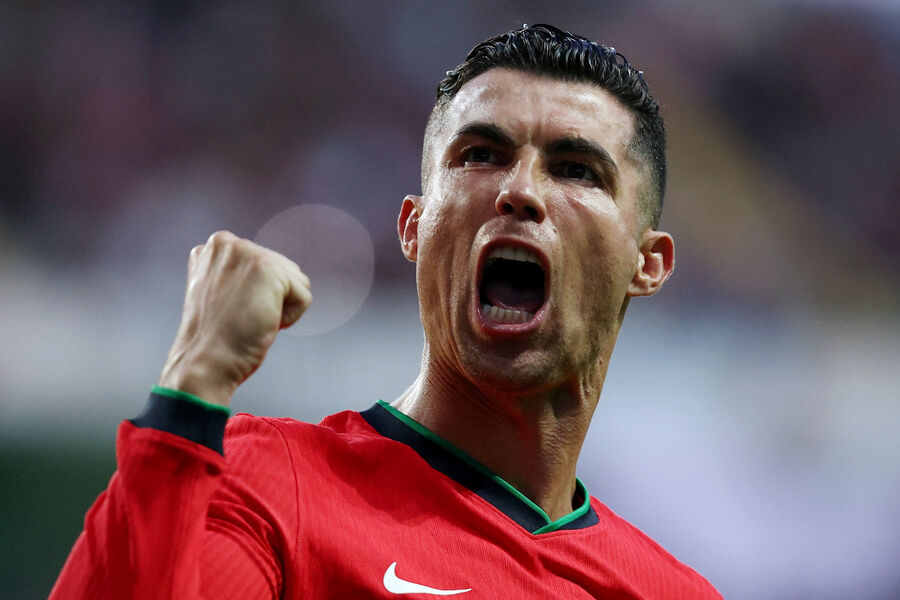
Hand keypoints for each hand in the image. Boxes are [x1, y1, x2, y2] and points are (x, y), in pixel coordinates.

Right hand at [158, 231, 311, 407]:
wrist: (205, 362)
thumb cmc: (215, 338)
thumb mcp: (220, 292)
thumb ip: (237, 272)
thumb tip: (266, 274)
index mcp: (215, 247)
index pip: (265, 264)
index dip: (256, 296)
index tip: (230, 310)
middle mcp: (228, 243)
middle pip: (284, 270)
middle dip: (271, 299)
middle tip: (240, 317)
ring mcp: (248, 253)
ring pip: (296, 282)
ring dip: (281, 307)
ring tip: (249, 319)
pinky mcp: (268, 269)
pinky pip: (304, 296)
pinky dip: (290, 317)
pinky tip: (262, 323)